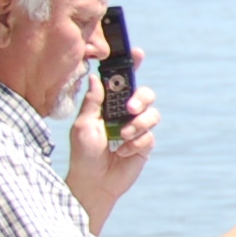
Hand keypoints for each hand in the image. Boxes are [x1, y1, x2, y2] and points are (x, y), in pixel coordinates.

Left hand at [64, 60, 156, 233]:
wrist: (94, 182)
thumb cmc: (83, 154)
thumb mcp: (83, 125)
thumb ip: (92, 102)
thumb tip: (96, 77)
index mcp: (109, 105)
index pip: (123, 82)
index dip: (132, 66)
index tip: (138, 54)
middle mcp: (126, 114)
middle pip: (146, 94)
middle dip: (141, 98)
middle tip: (130, 109)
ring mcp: (137, 129)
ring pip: (152, 115)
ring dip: (137, 125)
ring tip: (121, 137)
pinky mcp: (145, 144)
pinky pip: (149, 136)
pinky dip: (135, 143)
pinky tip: (122, 152)